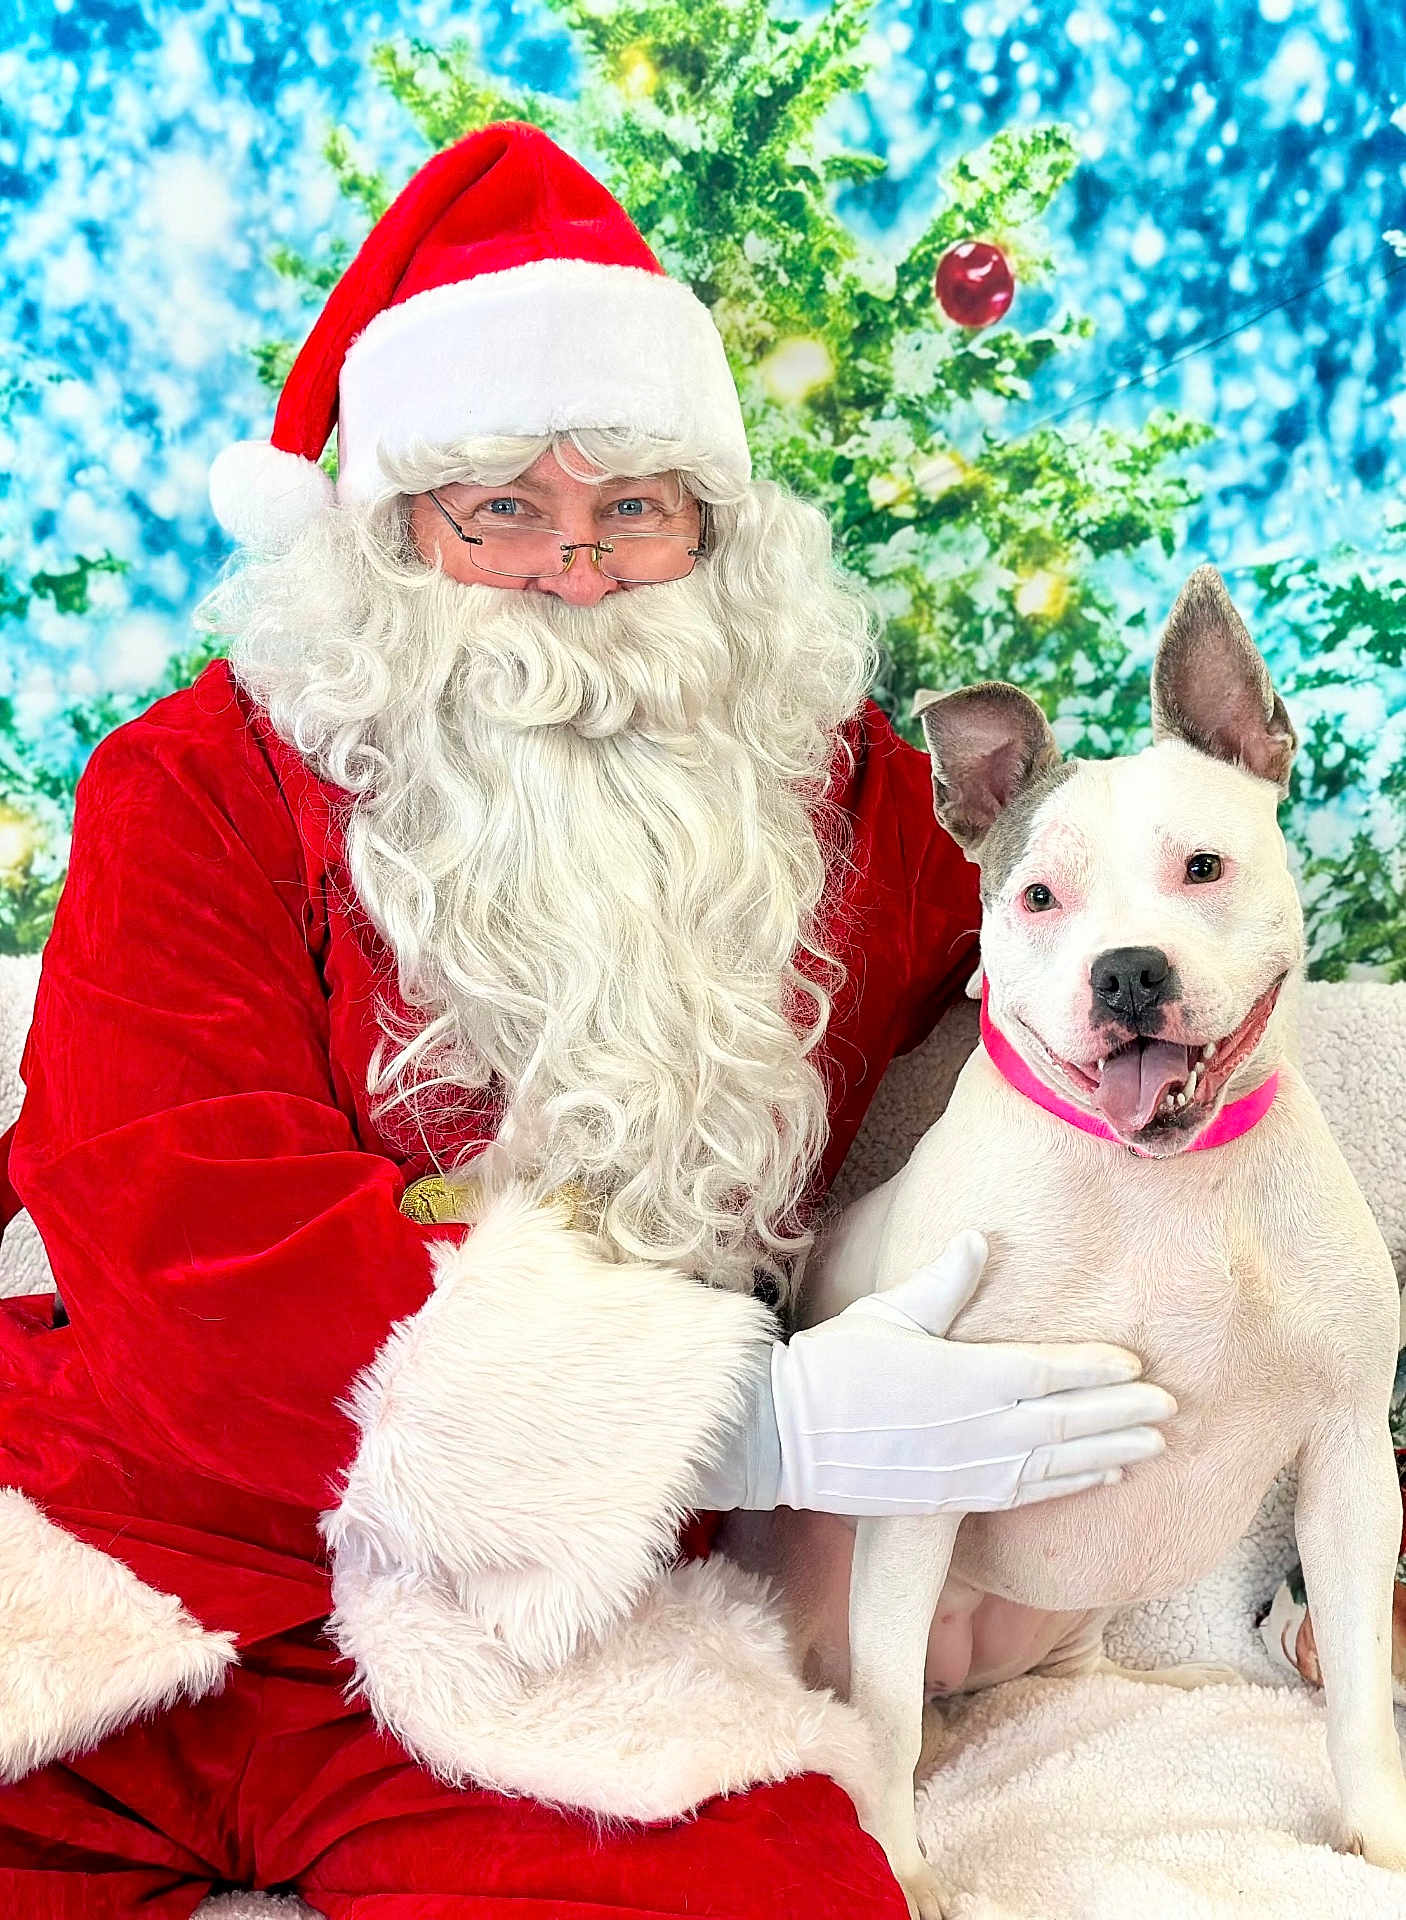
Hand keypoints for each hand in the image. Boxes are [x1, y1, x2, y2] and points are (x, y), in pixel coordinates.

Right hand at [771, 1230, 1175, 1515]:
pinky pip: (1029, 1492)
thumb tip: (978, 1238)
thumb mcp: (887, 1310)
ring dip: (1111, 1452)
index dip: (1097, 1370)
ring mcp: (971, 1469)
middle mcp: (979, 1427)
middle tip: (1171, 1406)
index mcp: (966, 1376)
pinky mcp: (956, 1498)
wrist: (788, 1438)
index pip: (1049, 1373)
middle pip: (1068, 1421)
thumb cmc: (834, 1365)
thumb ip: (941, 1281)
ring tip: (1157, 1445)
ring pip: (1058, 1462)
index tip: (1137, 1365)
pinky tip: (1103, 1476)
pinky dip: (1071, 1483)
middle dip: (1124, 1413)